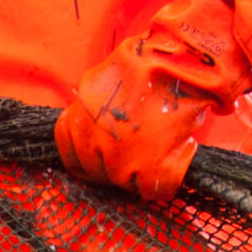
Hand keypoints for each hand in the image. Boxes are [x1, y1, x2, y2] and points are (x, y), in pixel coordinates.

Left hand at [54, 0, 251, 204]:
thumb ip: (94, 109)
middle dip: (115, 164)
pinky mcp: (149, 169)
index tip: (105, 153)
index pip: (70, 154)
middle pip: (96, 173)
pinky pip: (154, 190)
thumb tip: (98, 127)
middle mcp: (93, 141)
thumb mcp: (105, 80)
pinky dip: (168, 178)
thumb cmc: (149, 62)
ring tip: (161, 147)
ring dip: (142, 172)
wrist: (181, 61)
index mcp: (78, 118)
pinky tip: (178, 155)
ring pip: (124, 184)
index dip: (89, 155)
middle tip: (140, 148)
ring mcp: (119, 160)